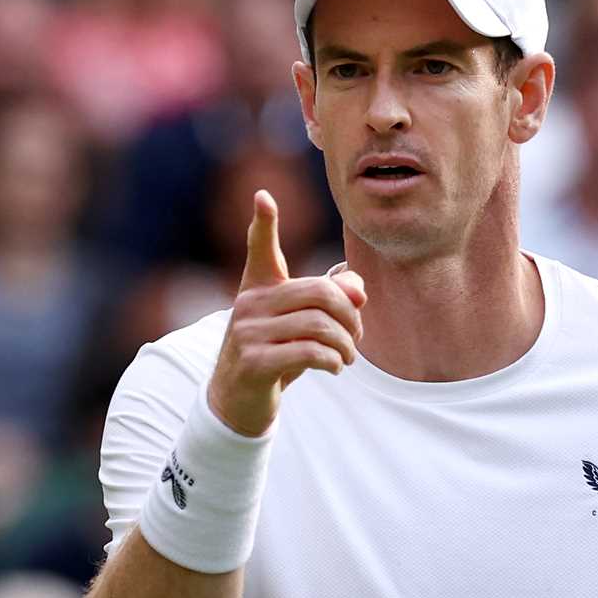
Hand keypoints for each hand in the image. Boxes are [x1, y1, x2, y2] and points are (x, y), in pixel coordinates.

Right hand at [207, 190, 366, 437]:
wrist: (239, 401)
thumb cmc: (276, 354)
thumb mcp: (301, 325)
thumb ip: (330, 299)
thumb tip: (358, 286)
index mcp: (259, 287)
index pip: (260, 249)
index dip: (263, 223)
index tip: (263, 196)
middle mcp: (250, 303)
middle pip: (319, 292)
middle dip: (350, 316)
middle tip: (356, 337)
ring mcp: (248, 332)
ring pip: (320, 325)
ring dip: (345, 345)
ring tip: (347, 357)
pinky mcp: (254, 362)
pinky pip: (309, 352)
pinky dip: (332, 361)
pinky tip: (334, 367)